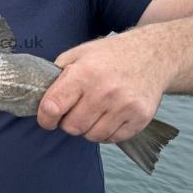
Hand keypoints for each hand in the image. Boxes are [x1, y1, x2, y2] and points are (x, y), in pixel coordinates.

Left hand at [37, 31, 168, 143]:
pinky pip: (112, 139)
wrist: (153, 54)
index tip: (47, 119)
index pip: (52, 107)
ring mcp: (124, 106)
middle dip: (69, 122)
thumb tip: (39, 98)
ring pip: (92, 136)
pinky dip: (107, 132)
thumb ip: (57, 75)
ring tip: (95, 111)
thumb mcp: (79, 54)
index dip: (45, 118)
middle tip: (76, 110)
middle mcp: (104, 91)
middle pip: (72, 127)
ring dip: (89, 128)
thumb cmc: (111, 55)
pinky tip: (110, 115)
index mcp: (84, 73)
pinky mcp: (140, 117)